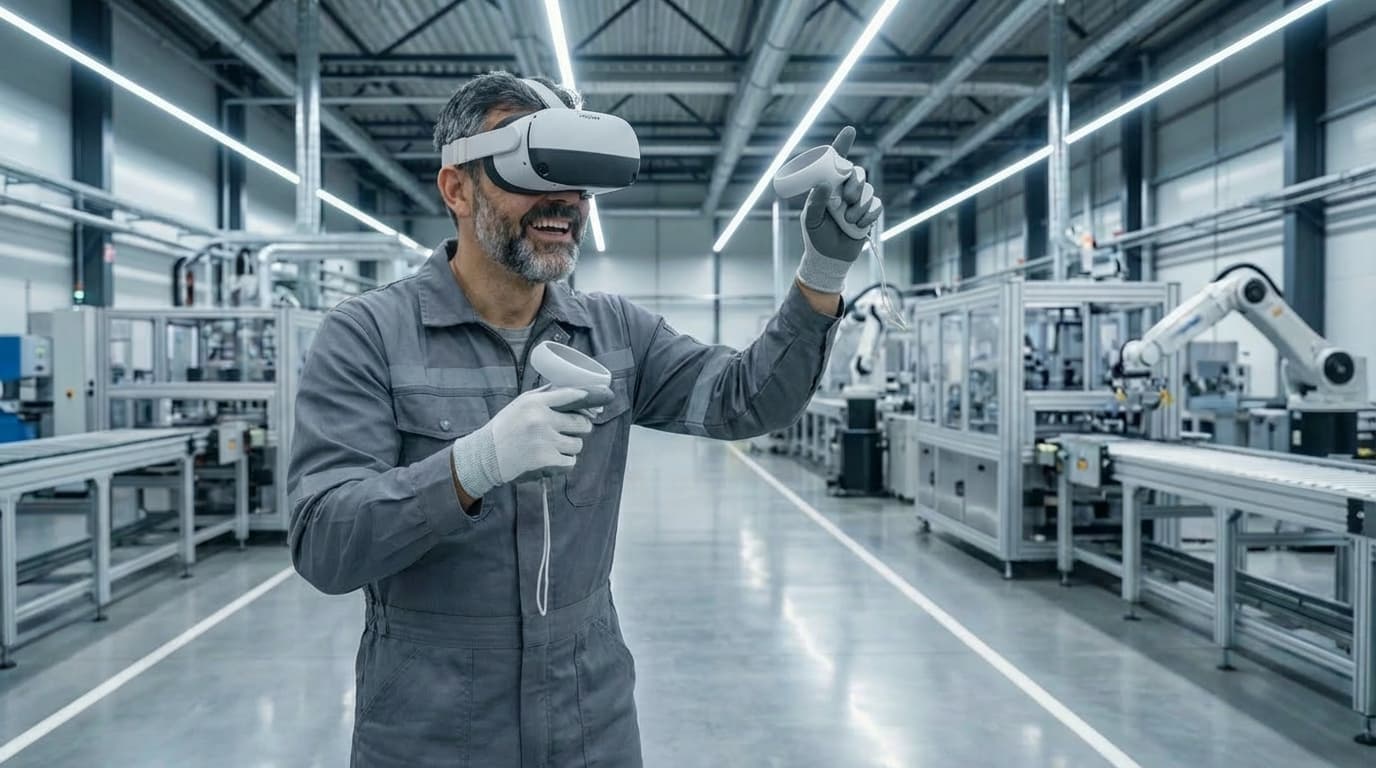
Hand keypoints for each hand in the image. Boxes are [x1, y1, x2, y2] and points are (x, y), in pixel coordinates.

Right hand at [452, 387, 593, 498]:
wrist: (485, 456)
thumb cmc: (504, 429)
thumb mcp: (520, 404)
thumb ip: (544, 396)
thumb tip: (572, 390)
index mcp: (534, 402)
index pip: (570, 395)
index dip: (587, 398)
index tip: (599, 398)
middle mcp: (541, 419)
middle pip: (581, 423)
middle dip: (581, 427)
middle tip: (574, 429)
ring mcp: (544, 440)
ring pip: (578, 443)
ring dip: (572, 446)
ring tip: (558, 446)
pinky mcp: (545, 460)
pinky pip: (571, 461)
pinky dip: (565, 461)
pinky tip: (554, 458)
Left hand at [799, 127, 882, 276]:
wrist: (830, 258)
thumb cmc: (816, 236)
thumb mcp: (810, 219)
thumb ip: (815, 202)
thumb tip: (823, 184)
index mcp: (828, 185)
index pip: (835, 161)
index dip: (843, 144)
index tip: (850, 130)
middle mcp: (844, 189)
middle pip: (858, 172)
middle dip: (856, 183)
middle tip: (847, 198)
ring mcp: (858, 200)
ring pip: (869, 189)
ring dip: (860, 205)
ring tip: (848, 220)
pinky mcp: (869, 212)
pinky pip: (877, 205)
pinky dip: (869, 214)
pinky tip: (859, 224)